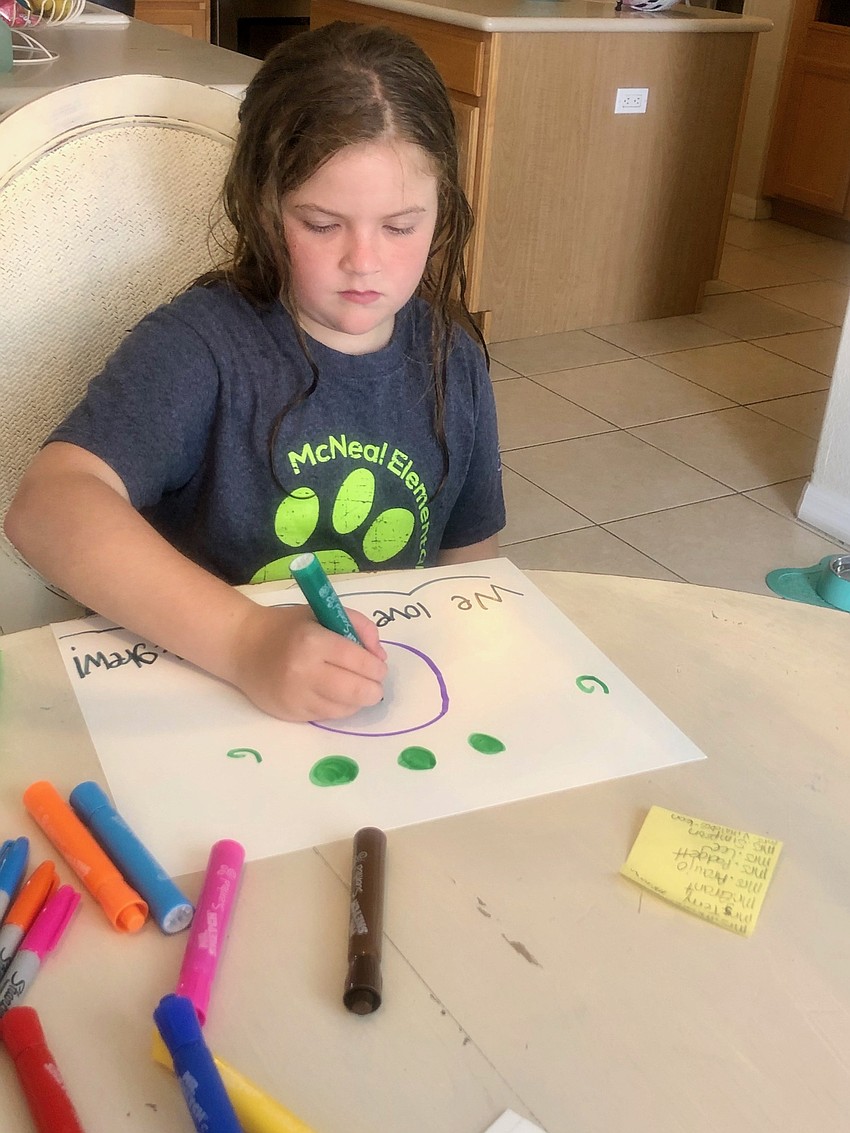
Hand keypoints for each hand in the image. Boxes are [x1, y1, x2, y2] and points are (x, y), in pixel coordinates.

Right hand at [227, 602, 386, 721]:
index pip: (361, 662)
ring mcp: (296, 696)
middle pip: (357, 692)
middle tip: (373, 682)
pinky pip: (328, 716)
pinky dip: (338, 707)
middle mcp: (304, 671)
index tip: (378, 665)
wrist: (243, 647)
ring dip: (357, 700)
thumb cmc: (288, 627)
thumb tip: (379, 657)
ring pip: (345, 709)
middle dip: (374, 688)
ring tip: (353, 687)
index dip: (377, 667)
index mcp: (314, 641)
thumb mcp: (324, 613)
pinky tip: (334, 693)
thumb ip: (359, 626)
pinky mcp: (290, 714)